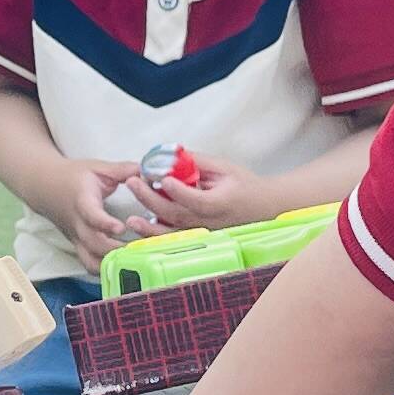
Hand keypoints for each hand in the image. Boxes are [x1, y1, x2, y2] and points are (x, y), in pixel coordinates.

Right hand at [55, 162, 162, 264]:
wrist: (44, 187)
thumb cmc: (74, 177)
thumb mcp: (98, 168)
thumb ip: (124, 170)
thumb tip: (149, 172)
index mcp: (82, 202)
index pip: (91, 216)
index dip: (105, 224)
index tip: (121, 228)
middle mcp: (78, 225)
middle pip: (94, 245)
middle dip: (117, 250)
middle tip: (141, 249)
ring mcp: (77, 239)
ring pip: (91, 262)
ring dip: (112, 264)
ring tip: (136, 260)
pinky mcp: (79, 248)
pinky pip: (91, 265)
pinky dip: (106, 270)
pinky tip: (126, 266)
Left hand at [137, 159, 280, 232]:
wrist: (262, 208)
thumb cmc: (245, 186)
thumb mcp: (224, 168)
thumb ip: (198, 162)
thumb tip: (172, 155)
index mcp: (219, 203)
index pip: (195, 199)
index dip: (178, 189)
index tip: (162, 177)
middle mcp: (210, 222)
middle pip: (177, 214)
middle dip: (151, 199)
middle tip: (133, 183)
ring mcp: (202, 232)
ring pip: (173, 233)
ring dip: (150, 227)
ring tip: (131, 220)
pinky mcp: (197, 237)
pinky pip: (174, 239)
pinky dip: (156, 236)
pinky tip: (142, 229)